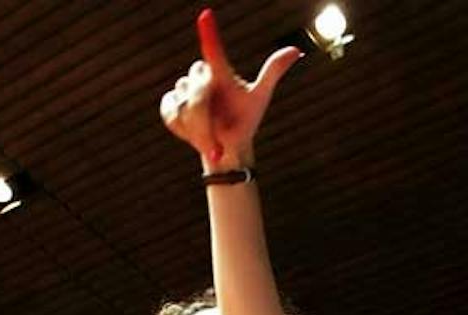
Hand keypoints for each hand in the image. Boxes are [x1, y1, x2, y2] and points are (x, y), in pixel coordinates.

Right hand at [160, 9, 300, 169]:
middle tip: (215, 141)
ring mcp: (184, 89)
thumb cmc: (244, 120)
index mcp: (220, 72)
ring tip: (209, 138)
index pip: (214, 51)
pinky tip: (193, 136)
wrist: (227, 146)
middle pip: (197, 92)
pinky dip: (183, 131)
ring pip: (183, 106)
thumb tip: (297, 50)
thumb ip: (273, 72)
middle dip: (205, 120)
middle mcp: (201, 75)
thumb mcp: (260, 97)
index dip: (209, 34)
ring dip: (197, 130)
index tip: (206, 15)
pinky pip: (171, 114)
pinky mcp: (170, 103)